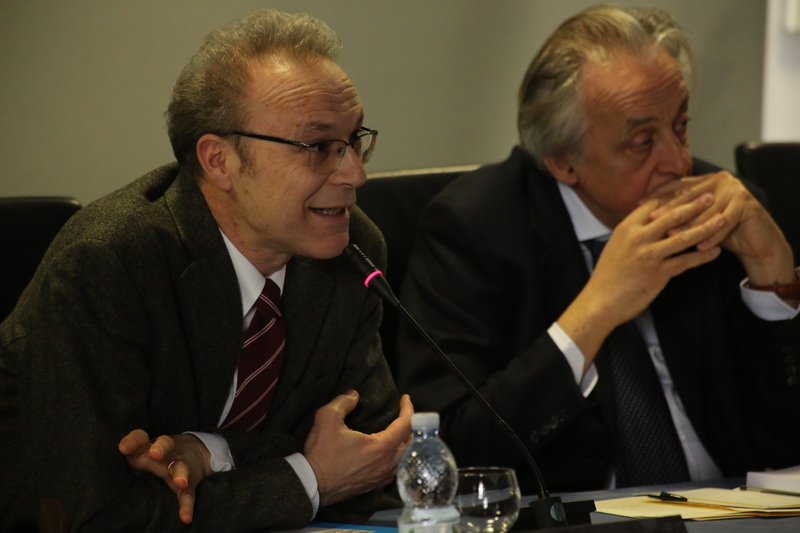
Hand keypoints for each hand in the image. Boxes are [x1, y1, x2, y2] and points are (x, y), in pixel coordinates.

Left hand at [118, 429, 212, 523]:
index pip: (140, 438)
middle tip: (155, 455)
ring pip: (180, 467)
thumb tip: (98, 479)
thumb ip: (125, 461)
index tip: (123, 449)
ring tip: (180, 483)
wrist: (194, 451)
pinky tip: (186, 517)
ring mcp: (179, 466)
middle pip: (165, 444)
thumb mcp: (139, 453)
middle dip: (160, 448)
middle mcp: (166, 453)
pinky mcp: (189, 482)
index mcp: (149, 446)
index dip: (132, 441)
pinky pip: (188, 494)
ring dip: (180, 474)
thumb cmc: (155, 456)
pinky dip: (187, 506)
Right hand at [304, 391, 413, 505]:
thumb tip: (354, 395)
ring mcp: (381, 477)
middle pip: (411, 443)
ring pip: (405, 459)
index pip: (406, 425)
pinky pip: (395, 471)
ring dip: (406, 444)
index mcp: (382, 447)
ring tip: (401, 433)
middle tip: (405, 414)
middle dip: (411, 426)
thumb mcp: (327, 418)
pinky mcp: (373, 486)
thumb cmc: (322, 453)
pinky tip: (390, 455)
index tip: (405, 398)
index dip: (408, 408)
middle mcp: (386, 464)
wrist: (312, 484)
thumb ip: (343, 402)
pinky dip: (398, 459)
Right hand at [558, 190, 724, 365]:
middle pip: (672, 216)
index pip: (654, 204)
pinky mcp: (658, 273)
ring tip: (722, 219)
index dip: (674, 196)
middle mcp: (638, 238)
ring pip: (683, 237)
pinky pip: (686, 261)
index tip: (689, 191)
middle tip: (711, 196)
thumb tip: (649, 221)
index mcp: (626, 228)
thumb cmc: (608, 275)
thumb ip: (633, 233)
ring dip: (706, 227)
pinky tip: (715, 251)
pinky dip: (703, 256)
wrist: (600, 301)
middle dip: (695, 204)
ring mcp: (649, 255)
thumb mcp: (616, 246)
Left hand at [648, 172, 794, 285]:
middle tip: (651, 220)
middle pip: (689, 195)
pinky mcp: (747, 203)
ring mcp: (734, 189)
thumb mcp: (693, 221)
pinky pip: (725, 221)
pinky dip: (713, 236)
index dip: (657, 196)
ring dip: (689, 225)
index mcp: (704, 180)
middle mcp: (719, 180)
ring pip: (705, 210)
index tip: (637, 206)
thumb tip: (640, 214)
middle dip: (669, 210)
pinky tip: (701, 247)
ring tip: (671, 236)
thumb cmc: (718, 232)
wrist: (754, 242)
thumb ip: (674, 214)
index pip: (677, 185)